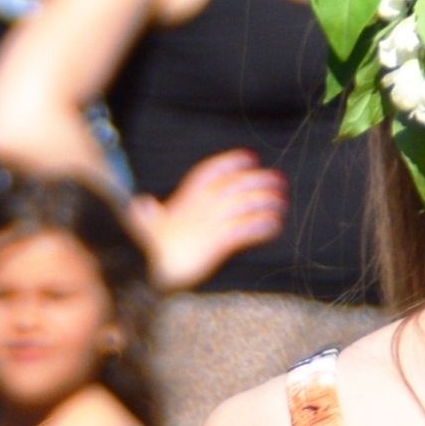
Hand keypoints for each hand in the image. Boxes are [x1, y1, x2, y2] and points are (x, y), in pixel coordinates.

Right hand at [131, 150, 287, 291]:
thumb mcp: (146, 228)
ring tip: (282, 202)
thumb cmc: (146, 250)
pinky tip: (274, 226)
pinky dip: (260, 226)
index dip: (230, 163)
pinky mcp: (216, 245)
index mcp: (184, 200)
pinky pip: (243, 231)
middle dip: (258, 180)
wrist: (146, 268)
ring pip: (242, 205)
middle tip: (279, 179)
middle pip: (233, 186)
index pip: (209, 172)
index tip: (250, 157)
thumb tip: (141, 204)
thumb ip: (150, 216)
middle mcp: (199, 208)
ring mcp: (208, 225)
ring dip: (265, 201)